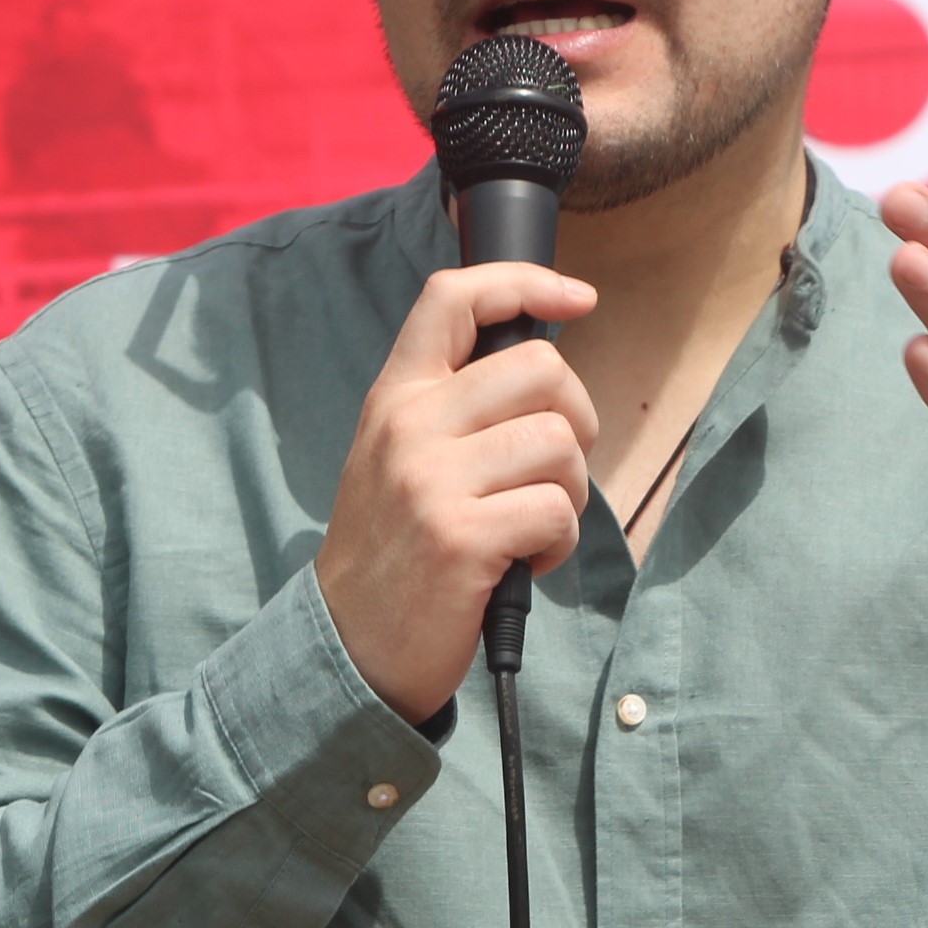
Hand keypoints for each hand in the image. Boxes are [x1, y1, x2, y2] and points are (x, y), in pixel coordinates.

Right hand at [317, 264, 598, 723]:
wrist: (349, 645)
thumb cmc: (395, 551)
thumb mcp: (398, 457)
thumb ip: (453, 408)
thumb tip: (544, 372)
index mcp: (395, 395)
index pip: (453, 298)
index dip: (525, 282)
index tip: (578, 298)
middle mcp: (408, 425)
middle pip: (541, 369)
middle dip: (575, 421)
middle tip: (552, 472)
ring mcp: (431, 480)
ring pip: (559, 442)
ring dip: (569, 492)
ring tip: (531, 526)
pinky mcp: (460, 538)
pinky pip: (558, 511)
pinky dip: (559, 543)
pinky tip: (524, 563)